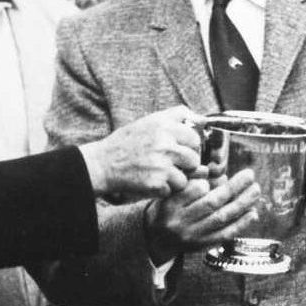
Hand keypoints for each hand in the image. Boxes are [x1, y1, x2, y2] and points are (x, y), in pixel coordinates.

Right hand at [83, 106, 201, 200]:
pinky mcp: (157, 183)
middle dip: (185, 164)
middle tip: (169, 164)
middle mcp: (164, 143)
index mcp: (163, 126)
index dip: (190, 146)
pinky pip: (173, 189)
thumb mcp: (149, 121)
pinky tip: (150, 181)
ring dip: (175, 179)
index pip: (195, 138)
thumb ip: (176, 117)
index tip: (180, 150)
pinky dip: (164, 189)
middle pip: (194, 159)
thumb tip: (204, 120)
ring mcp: (161, 164)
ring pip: (186, 176)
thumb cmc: (127, 143)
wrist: (102, 164)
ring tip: (158, 173)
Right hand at [148, 168, 262, 254]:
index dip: (209, 182)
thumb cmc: (167, 209)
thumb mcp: (171, 192)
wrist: (157, 239)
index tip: (220, 175)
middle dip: (234, 188)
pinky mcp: (202, 246)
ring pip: (221, 218)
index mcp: (169, 205)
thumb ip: (190, 181)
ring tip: (255, 191)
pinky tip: (253, 213)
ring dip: (242, 203)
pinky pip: (225, 234)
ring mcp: (192, 236)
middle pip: (211, 203)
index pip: (193, 190)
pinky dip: (241, 224)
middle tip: (250, 175)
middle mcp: (180, 222)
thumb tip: (212, 172)